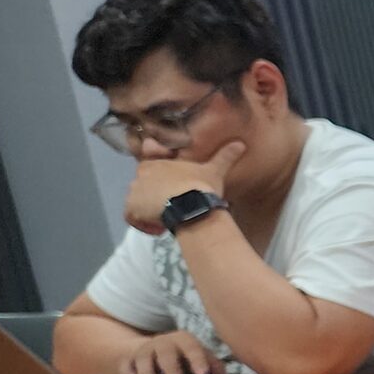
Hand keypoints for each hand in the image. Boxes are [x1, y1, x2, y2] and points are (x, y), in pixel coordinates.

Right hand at [119, 329, 221, 373]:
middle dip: (172, 369)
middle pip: (166, 352)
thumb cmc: (181, 356)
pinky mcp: (129, 359)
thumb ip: (211, 365)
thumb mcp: (197, 357)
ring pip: (144, 359)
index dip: (197, 359)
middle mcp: (163, 343)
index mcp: (183, 340)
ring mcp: (145, 350)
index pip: (191, 347)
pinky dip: (128, 373)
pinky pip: (126, 365)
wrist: (151, 350)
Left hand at [121, 141, 242, 235]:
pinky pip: (132, 218)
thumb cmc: (200, 186)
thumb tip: (241, 144)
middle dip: (153, 196)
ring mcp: (134, 192)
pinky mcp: (132, 209)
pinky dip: (144, 224)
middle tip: (172, 206)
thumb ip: (224, 157)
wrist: (190, 205)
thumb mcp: (214, 171)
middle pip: (141, 186)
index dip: (157, 179)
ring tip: (167, 219)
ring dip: (149, 211)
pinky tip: (159, 229)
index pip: (148, 167)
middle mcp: (139, 175)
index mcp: (154, 163)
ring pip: (136, 202)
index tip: (169, 189)